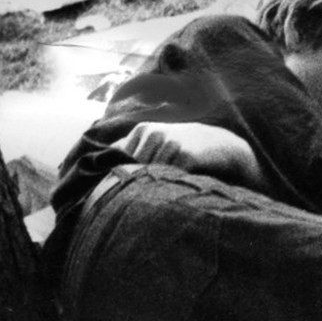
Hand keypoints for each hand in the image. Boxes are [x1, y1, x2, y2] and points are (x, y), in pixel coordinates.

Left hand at [117, 121, 264, 186]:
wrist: (221, 146)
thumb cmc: (185, 147)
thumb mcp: (159, 140)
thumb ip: (133, 147)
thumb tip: (100, 156)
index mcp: (143, 130)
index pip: (120, 157)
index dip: (122, 172)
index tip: (126, 183)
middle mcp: (154, 133)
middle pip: (132, 167)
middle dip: (136, 181)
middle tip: (149, 190)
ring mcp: (169, 144)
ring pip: (148, 174)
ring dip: (153, 185)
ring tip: (164, 189)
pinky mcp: (184, 156)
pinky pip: (167, 177)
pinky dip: (169, 184)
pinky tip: (177, 184)